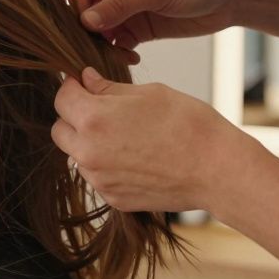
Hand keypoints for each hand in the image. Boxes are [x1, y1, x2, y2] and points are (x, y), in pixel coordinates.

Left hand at [51, 67, 262, 215]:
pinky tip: (136, 157)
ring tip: (126, 135)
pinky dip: (107, 165)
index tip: (83, 84)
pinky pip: (98, 176)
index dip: (72, 87)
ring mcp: (99, 179)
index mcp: (93, 119)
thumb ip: (108, 88)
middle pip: (60, 129)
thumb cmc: (188, 124)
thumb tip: (85, 80)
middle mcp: (88, 152)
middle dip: (74, 116)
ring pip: (77, 154)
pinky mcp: (112, 198)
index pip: (61, 98)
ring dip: (90, 142)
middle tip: (102, 108)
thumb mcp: (148, 93)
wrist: (218, 170)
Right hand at [71, 0, 246, 60]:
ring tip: (119, 56)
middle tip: (99, 50)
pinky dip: (119, 53)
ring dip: (104, 46)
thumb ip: (119, 5)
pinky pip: (117, 43)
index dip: (78, 11)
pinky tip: (132, 57)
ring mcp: (126, 8)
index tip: (87, 31)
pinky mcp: (138, 27)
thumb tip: (85, 21)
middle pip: (86, 13)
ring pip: (99, 32)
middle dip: (90, 33)